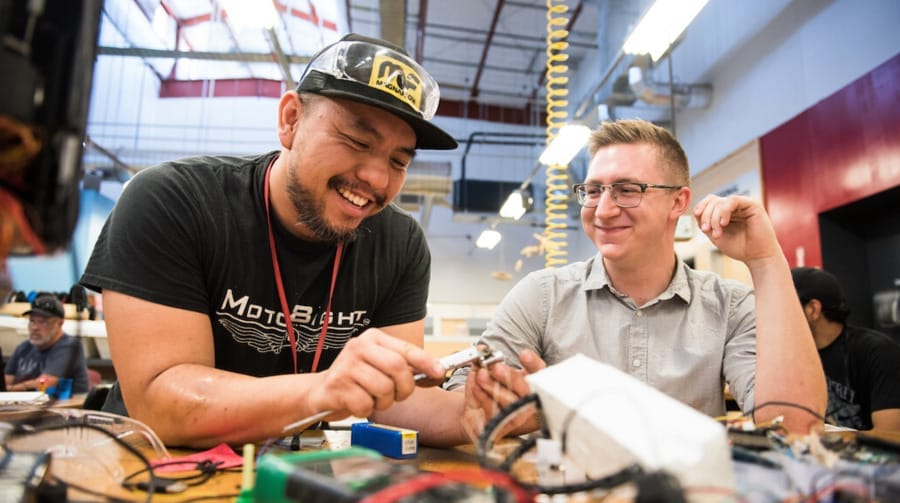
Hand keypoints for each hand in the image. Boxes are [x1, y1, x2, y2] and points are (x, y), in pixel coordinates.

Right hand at [306, 328, 443, 420]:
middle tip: (399, 395)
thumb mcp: (382, 366)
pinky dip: (366, 410)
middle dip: (405, 388)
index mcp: (373, 338)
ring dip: (384, 402)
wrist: (321, 392)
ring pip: (384, 388)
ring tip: (374, 399)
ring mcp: (346, 365)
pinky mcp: (336, 386)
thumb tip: (438, 372)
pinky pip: (366, 404)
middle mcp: (358, 347)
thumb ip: (407, 367)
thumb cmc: (357, 380)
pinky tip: (358, 404)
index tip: (439, 373)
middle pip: (398, 368)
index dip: (426, 362)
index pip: (406, 349)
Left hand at [461, 349, 546, 440]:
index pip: (540, 373)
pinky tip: (476, 385)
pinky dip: (483, 396)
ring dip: (494, 387)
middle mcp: (529, 401)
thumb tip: (481, 350)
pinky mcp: (503, 426)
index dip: (533, 364)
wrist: (481, 414)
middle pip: (526, 390)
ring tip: (481, 375)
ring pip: (510, 402)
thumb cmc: (494, 390)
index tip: (524, 355)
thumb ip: (489, 360)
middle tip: (496, 367)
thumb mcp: (492, 372)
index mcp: (533, 384)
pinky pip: (494, 411)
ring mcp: (517, 415)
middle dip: (511, 377)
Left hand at [693, 194, 780, 264]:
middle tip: (709, 231)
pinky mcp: (753, 205)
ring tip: (717, 233)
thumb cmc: (739, 247)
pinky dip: (724, 211)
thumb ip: (705, 223)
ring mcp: (743, 204)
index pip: (709, 201)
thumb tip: (696, 211)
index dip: (701, 209)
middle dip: (706, 216)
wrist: (757, 257)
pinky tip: (724, 224)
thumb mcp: (714, 235)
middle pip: (712, 201)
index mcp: (726, 211)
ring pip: (720, 202)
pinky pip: (733, 200)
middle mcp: (734, 206)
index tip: (701, 226)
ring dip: (714, 218)